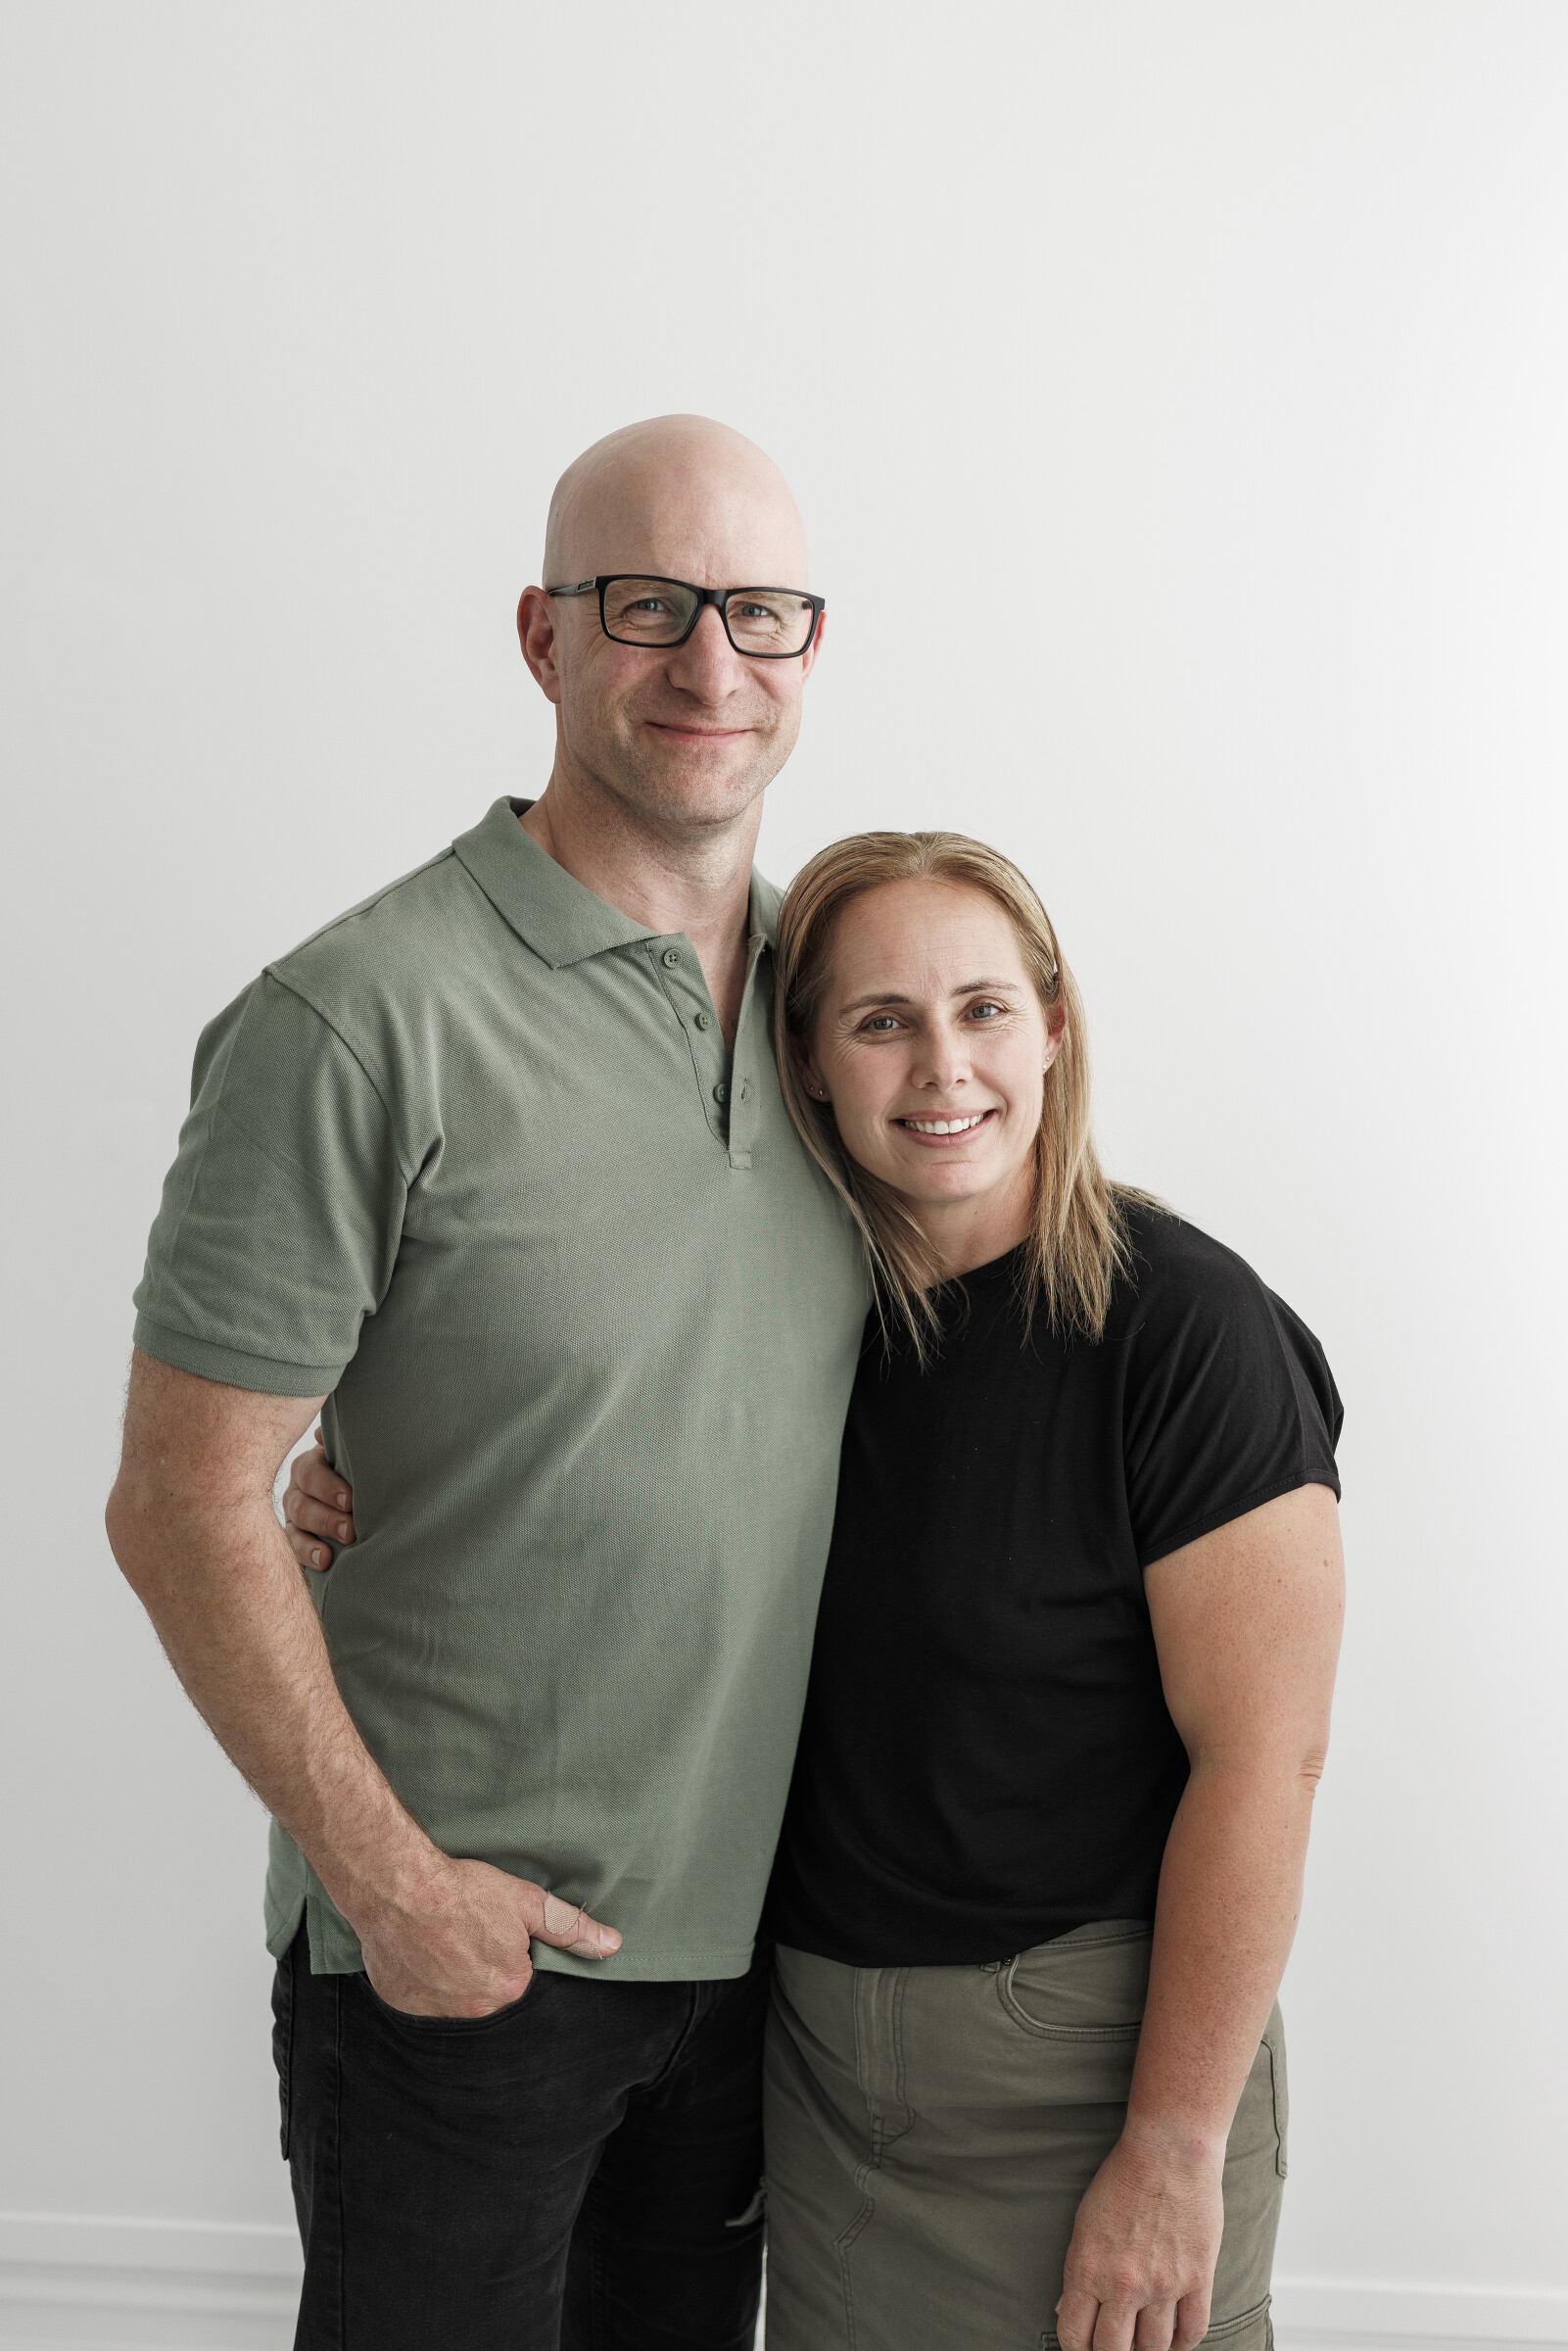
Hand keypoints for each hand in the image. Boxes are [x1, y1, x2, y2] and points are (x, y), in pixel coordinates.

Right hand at [282, 1431, 355, 1568]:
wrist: (365, 1502)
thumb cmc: (362, 1473)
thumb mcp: (356, 1458)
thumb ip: (345, 1446)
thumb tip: (322, 1434)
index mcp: (312, 1464)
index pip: (310, 1472)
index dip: (328, 1487)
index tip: (350, 1502)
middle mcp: (299, 1488)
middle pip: (302, 1503)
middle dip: (326, 1518)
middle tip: (350, 1530)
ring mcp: (294, 1514)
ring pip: (297, 1525)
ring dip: (317, 1538)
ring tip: (332, 1553)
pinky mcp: (296, 1537)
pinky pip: (294, 1547)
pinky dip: (308, 1554)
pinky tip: (323, 1561)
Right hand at [356, 1854, 621, 2016]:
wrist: (396, 1886)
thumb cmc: (461, 1891)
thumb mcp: (525, 1902)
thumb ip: (568, 1927)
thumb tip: (610, 1945)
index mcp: (509, 1989)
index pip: (523, 1982)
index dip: (513, 1957)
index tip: (497, 1937)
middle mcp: (474, 2012)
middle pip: (489, 1996)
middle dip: (484, 1971)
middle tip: (469, 1937)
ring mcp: (435, 2013)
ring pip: (454, 2001)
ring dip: (454, 1981)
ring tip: (445, 1944)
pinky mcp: (402, 2006)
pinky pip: (421, 2003)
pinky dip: (423, 1985)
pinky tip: (421, 1954)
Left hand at [1055, 2130, 1224, 2350]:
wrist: (1168, 2150)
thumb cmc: (1124, 2178)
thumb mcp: (1084, 2223)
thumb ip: (1078, 2271)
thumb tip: (1068, 2307)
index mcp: (1087, 2269)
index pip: (1074, 2336)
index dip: (1078, 2348)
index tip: (1084, 2347)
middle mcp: (1123, 2285)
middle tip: (1115, 2345)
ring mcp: (1163, 2285)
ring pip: (1154, 2349)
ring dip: (1147, 2349)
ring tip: (1145, 2339)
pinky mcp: (1198, 2279)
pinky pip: (1193, 2331)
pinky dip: (1183, 2342)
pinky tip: (1176, 2336)